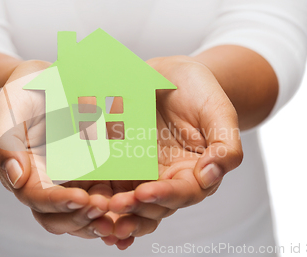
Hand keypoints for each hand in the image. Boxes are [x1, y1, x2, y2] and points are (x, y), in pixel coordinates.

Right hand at [0, 60, 113, 238]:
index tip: (80, 198)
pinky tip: (135, 198)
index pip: (37, 198)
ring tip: (121, 209)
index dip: (58, 202)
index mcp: (25, 174)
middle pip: (60, 218)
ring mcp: (73, 181)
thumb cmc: (23, 95)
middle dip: (81, 218)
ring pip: (84, 213)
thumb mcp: (8, 110)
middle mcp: (49, 185)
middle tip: (103, 208)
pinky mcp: (95, 173)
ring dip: (101, 217)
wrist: (45, 82)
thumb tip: (16, 177)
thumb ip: (6, 142)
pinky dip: (117, 202)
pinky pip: (107, 194)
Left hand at [106, 56, 243, 245]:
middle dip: (133, 210)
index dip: (165, 197)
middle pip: (152, 206)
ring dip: (112, 209)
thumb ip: (225, 145)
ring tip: (95, 209)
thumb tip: (212, 174)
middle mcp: (167, 179)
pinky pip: (107, 180)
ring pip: (128, 201)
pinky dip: (95, 192)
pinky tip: (81, 196)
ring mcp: (141, 173)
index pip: (183, 194)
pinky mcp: (120, 163)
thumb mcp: (219, 112)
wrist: (172, 76)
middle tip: (114, 204)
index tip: (145, 193)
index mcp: (194, 173)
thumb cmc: (201, 92)